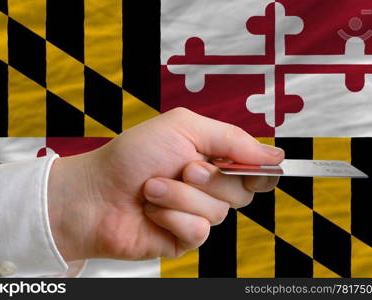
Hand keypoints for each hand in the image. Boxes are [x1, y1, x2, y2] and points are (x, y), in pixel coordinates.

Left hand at [48, 108, 283, 260]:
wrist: (96, 193)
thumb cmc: (132, 156)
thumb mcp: (183, 128)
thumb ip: (232, 138)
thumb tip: (276, 154)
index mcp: (211, 156)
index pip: (255, 167)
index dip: (259, 168)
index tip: (251, 166)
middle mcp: (208, 186)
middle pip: (243, 191)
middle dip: (210, 178)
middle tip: (182, 168)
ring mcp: (196, 212)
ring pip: (219, 211)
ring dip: (181, 196)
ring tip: (152, 188)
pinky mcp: (185, 237)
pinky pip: (199, 232)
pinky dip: (172, 217)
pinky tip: (152, 211)